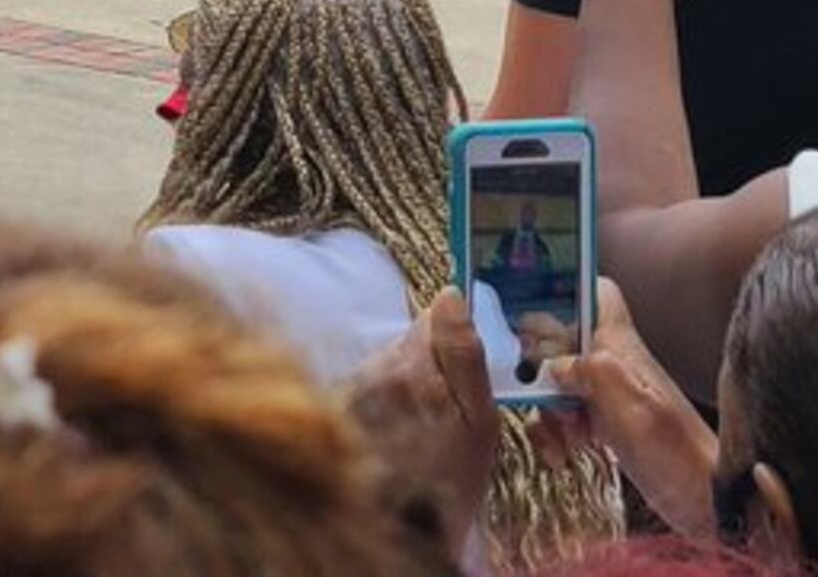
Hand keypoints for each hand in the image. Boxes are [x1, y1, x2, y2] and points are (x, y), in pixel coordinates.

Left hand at [343, 289, 499, 548]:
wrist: (401, 523)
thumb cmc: (451, 475)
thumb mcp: (479, 419)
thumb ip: (464, 353)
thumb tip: (451, 294)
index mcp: (415, 366)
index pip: (432, 319)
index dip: (451, 334)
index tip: (464, 358)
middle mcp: (376, 370)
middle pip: (409, 342)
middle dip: (429, 361)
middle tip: (446, 405)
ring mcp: (353, 387)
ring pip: (388, 363)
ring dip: (405, 382)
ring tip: (422, 425)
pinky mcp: (338, 404)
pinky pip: (368, 386)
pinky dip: (384, 401)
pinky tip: (397, 431)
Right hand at [543, 281, 717, 536]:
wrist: (704, 500)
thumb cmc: (675, 450)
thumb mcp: (632, 406)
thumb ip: (590, 371)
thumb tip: (552, 363)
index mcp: (621, 346)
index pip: (596, 291)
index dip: (564, 290)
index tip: (532, 310)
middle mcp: (612, 362)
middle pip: (558, 340)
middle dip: (536, 365)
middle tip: (540, 394)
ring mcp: (606, 394)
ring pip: (555, 382)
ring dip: (544, 408)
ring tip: (562, 437)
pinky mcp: (603, 424)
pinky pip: (562, 416)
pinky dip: (553, 433)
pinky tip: (561, 454)